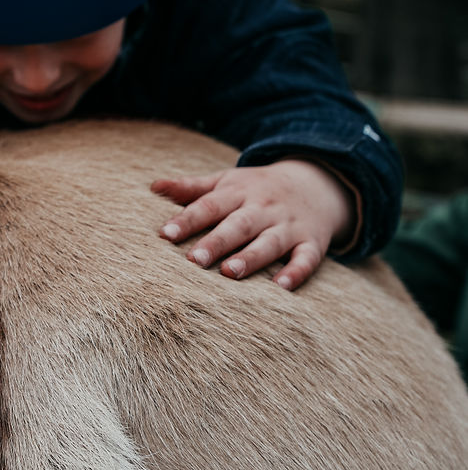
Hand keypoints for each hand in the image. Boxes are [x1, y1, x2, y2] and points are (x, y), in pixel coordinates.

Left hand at [151, 159, 355, 289]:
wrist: (317, 183)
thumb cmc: (257, 188)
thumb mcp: (226, 181)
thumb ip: (191, 188)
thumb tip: (153, 186)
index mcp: (238, 193)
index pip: (209, 205)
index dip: (187, 219)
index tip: (165, 234)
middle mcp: (263, 208)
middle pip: (238, 225)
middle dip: (216, 242)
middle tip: (194, 260)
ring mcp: (288, 226)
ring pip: (270, 242)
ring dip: (251, 257)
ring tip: (229, 272)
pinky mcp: (312, 242)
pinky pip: (306, 258)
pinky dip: (296, 272)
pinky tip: (281, 288)